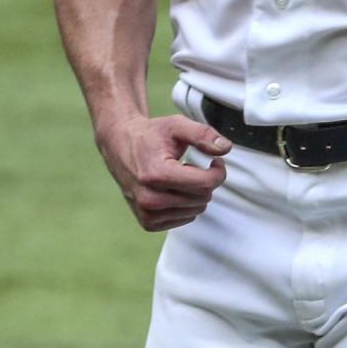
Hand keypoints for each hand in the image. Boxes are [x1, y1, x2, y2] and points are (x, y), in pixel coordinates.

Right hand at [97, 113, 229, 231]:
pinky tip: (173, 189)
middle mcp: (149, 198)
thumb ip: (203, 134)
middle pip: (202, 197)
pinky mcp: (148, 222)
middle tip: (194, 165)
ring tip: (180, 176)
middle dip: (206, 180)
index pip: (205, 184)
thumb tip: (225, 147)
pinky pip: (185, 218)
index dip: (218, 171)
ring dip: (195, 192)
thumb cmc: (150, 135)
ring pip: (196, 210)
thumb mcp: (177, 125)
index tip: (215, 161)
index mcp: (157, 174)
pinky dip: (186, 204)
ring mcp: (147, 213)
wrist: (121, 145)